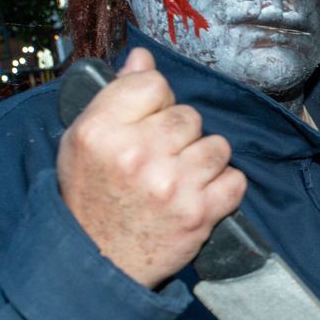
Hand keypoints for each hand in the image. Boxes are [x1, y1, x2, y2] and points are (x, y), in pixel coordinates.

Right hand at [58, 48, 246, 288]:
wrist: (97, 262)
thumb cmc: (91, 196)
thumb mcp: (84, 141)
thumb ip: (115, 96)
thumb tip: (143, 57)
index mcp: (101, 131)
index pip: (154, 83)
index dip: (156, 101)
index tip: (147, 122)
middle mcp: (137, 154)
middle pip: (189, 115)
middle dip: (180, 134)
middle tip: (161, 158)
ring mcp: (171, 186)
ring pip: (217, 145)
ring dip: (204, 160)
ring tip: (180, 177)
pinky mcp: (199, 214)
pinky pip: (235, 179)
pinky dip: (222, 187)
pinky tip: (199, 195)